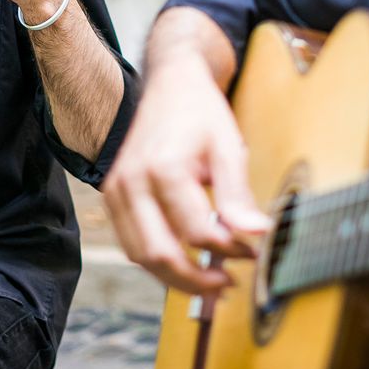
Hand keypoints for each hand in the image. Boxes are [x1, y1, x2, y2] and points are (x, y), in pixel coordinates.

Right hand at [102, 63, 271, 294]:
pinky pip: (131, 242)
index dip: (228, 250)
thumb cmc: (199, 112)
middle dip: (196, 280)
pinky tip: (185, 262)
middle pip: (159, 253)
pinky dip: (156, 260)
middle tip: (227, 284)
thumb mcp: (228, 147)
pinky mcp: (112, 194)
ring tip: (209, 281)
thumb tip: (256, 234)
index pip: (197, 231)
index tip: (251, 252)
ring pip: (140, 255)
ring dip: (174, 278)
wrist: (171, 83)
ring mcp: (117, 189)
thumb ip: (238, 195)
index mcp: (163, 167)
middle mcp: (132, 181)